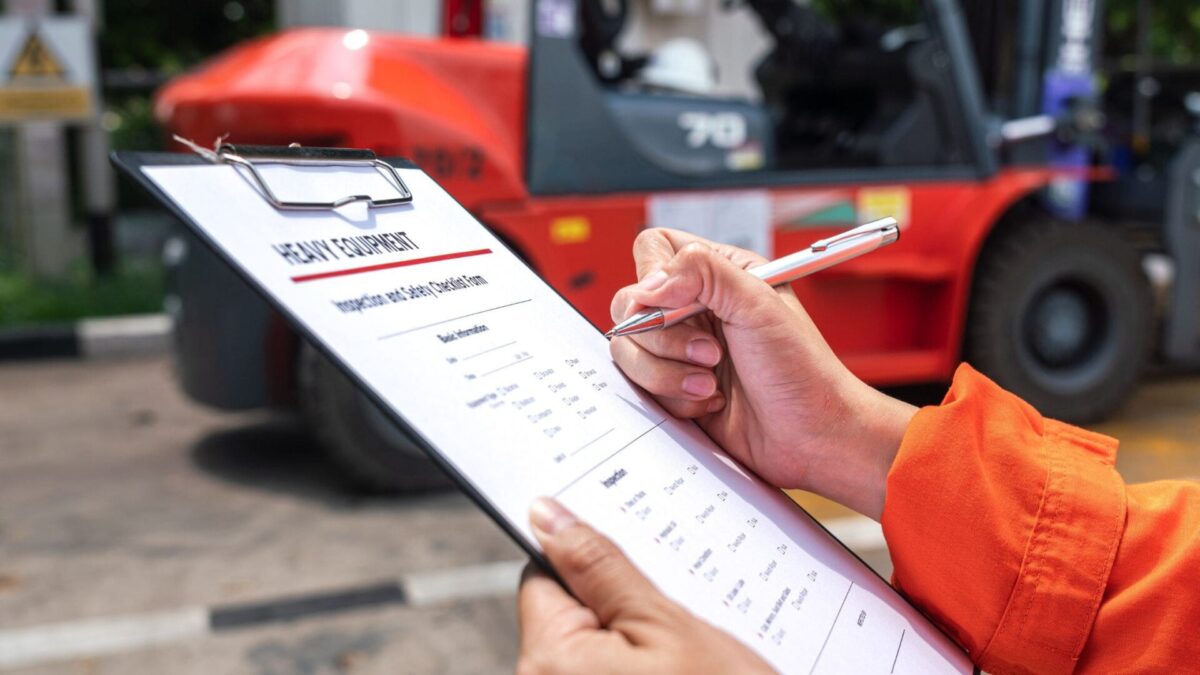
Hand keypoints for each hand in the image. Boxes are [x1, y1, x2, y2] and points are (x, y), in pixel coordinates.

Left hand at [517, 498, 773, 674]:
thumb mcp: (671, 628)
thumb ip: (602, 568)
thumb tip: (547, 516)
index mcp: (550, 663)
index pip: (543, 577)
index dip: (591, 567)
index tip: (632, 566)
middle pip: (568, 618)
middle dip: (618, 610)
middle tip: (677, 624)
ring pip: (592, 653)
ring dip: (635, 649)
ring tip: (690, 664)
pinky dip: (639, 674)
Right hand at [609, 229, 914, 518]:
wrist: (812, 435)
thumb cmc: (803, 370)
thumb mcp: (758, 303)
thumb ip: (702, 273)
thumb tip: (650, 283)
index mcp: (719, 274)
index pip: (655, 250)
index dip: (654, 276)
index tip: (673, 304)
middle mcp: (695, 308)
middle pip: (630, 304)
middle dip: (664, 337)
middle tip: (710, 352)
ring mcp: (681, 350)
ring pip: (629, 348)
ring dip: (668, 372)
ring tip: (711, 382)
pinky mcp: (674, 387)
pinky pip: (642, 386)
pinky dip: (674, 397)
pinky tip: (711, 401)